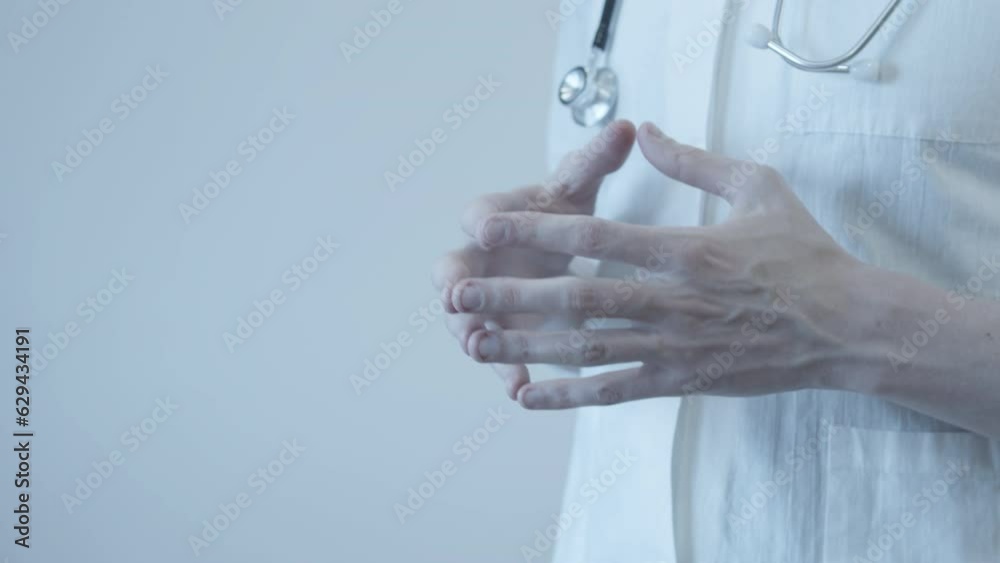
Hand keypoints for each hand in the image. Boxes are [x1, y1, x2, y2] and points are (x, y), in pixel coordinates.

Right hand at [432, 121, 635, 398]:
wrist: (559, 255)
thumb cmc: (564, 216)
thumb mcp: (580, 191)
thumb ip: (595, 163)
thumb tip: (625, 127)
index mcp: (497, 217)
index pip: (480, 213)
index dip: (481, 220)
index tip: (483, 227)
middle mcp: (478, 258)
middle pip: (453, 270)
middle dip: (455, 285)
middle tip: (457, 297)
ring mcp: (483, 300)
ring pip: (465, 318)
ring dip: (471, 333)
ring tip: (480, 347)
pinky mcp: (499, 333)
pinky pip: (496, 354)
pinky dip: (504, 369)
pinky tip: (517, 387)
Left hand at [449, 122, 868, 408]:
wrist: (847, 327)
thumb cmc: (803, 254)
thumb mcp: (757, 187)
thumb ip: (694, 160)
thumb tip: (646, 129)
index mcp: (688, 250)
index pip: (597, 237)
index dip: (536, 231)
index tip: (485, 228)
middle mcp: (674, 301)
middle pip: (577, 297)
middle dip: (511, 294)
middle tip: (456, 292)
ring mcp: (676, 346)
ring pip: (588, 347)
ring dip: (525, 346)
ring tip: (472, 341)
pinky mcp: (682, 379)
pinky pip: (616, 389)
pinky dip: (568, 395)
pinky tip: (526, 395)